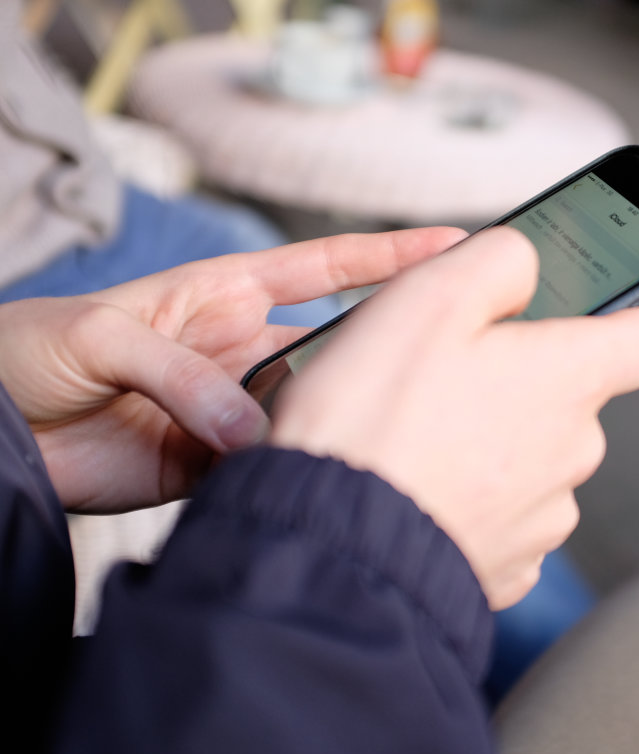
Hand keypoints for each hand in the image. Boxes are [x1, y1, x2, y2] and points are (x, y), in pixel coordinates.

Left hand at [0, 228, 465, 511]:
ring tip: (376, 436)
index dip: (389, 256)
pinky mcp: (210, 466)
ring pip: (308, 415)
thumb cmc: (24, 352)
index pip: (325, 268)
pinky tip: (313, 481)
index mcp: (221, 295)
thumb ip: (179, 374)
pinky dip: (289, 475)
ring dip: (333, 426)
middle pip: (332, 349)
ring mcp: (229, 410)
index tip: (455, 247)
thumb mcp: (98, 334)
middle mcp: (238, 351)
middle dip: (381, 354)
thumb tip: (249, 429)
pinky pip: (268, 468)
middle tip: (433, 368)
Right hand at [270, 228, 638, 608]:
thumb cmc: (375, 419)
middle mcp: (576, 451)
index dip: (635, 315)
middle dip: (518, 382)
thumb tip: (526, 266)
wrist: (333, 546)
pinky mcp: (510, 569)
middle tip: (444, 377)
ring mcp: (546, 519)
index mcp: (571, 378)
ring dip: (489, 446)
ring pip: (532, 460)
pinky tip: (421, 493)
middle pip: (571, 399)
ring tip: (418, 441)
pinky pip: (502, 520)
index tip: (598, 313)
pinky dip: (469, 504)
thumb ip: (499, 260)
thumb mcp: (428, 295)